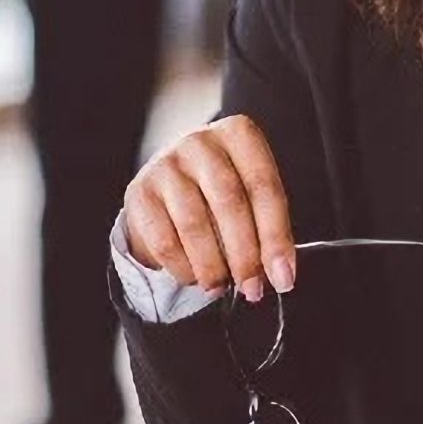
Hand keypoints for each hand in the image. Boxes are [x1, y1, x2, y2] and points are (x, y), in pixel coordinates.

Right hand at [122, 114, 296, 302]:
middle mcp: (200, 142)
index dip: (276, 236)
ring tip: (223, 287)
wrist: (170, 183)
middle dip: (245, 255)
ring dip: (213, 266)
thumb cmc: (222, 191)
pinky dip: (184, 268)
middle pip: (229, 203)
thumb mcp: (251, 195)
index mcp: (238, 135)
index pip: (263, 186)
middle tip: (253, 288)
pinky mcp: (139, 193)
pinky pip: (164, 240)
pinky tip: (196, 278)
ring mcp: (165, 165)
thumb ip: (268, 227)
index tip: (283, 276)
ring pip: (194, 224)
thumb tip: (280, 273)